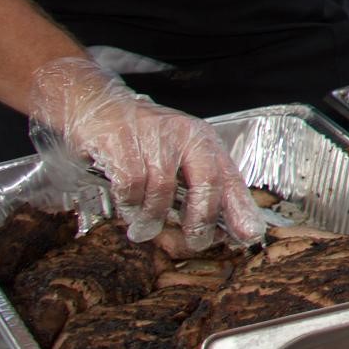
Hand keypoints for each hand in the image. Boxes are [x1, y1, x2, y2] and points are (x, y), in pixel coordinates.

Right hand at [24, 58, 263, 250]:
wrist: (98, 106)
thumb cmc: (141, 140)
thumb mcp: (177, 157)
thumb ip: (198, 190)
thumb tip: (221, 231)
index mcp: (203, 141)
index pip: (230, 177)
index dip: (241, 209)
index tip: (250, 235)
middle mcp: (184, 135)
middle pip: (206, 182)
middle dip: (201, 220)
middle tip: (194, 242)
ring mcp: (153, 136)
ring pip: (162, 189)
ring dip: (153, 218)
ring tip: (144, 229)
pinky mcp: (121, 140)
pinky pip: (131, 184)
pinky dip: (129, 204)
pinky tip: (127, 208)